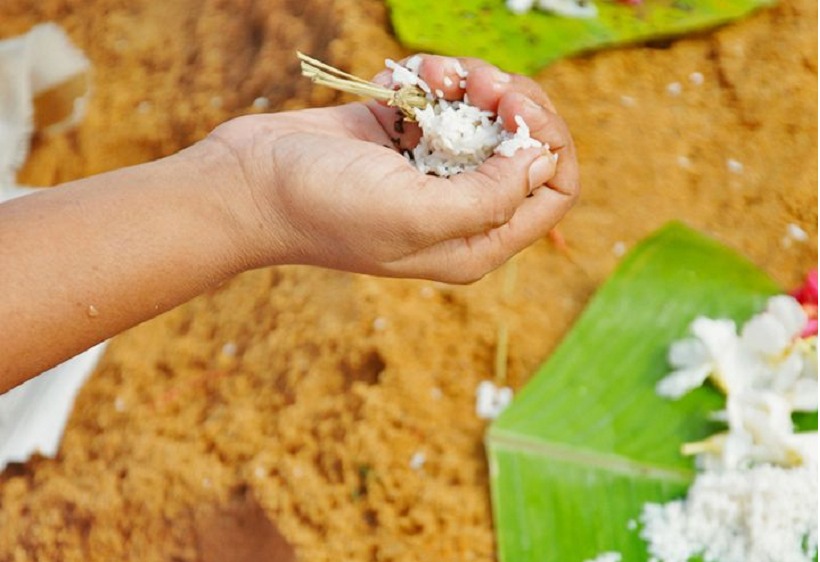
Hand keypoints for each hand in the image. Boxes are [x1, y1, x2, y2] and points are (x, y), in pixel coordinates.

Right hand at [204, 55, 579, 282]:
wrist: (249, 186)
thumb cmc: (328, 210)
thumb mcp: (418, 215)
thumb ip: (492, 197)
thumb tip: (542, 161)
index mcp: (474, 241)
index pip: (554, 192)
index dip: (550, 145)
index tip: (514, 113)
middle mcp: (460, 207)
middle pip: (526, 146)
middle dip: (513, 104)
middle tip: (482, 84)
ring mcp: (431, 169)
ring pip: (487, 114)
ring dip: (472, 82)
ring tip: (438, 76)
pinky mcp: (402, 135)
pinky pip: (443, 97)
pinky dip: (433, 78)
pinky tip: (406, 81)